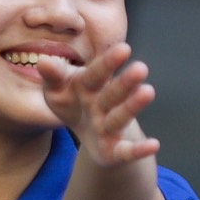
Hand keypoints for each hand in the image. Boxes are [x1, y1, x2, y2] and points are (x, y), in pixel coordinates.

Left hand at [37, 42, 160, 169]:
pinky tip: (155, 144)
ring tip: (148, 92)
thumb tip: (44, 61)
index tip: (123, 49)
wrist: (86, 131)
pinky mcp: (114, 150)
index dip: (108, 63)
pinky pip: (127, 150)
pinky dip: (140, 149)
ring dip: (134, 106)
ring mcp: (109, 127)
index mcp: (89, 86)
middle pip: (113, 93)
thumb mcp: (57, 89)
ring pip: (120, 117)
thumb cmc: (72, 101)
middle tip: (141, 68)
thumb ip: (53, 76)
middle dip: (125, 82)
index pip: (97, 73)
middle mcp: (103, 104)